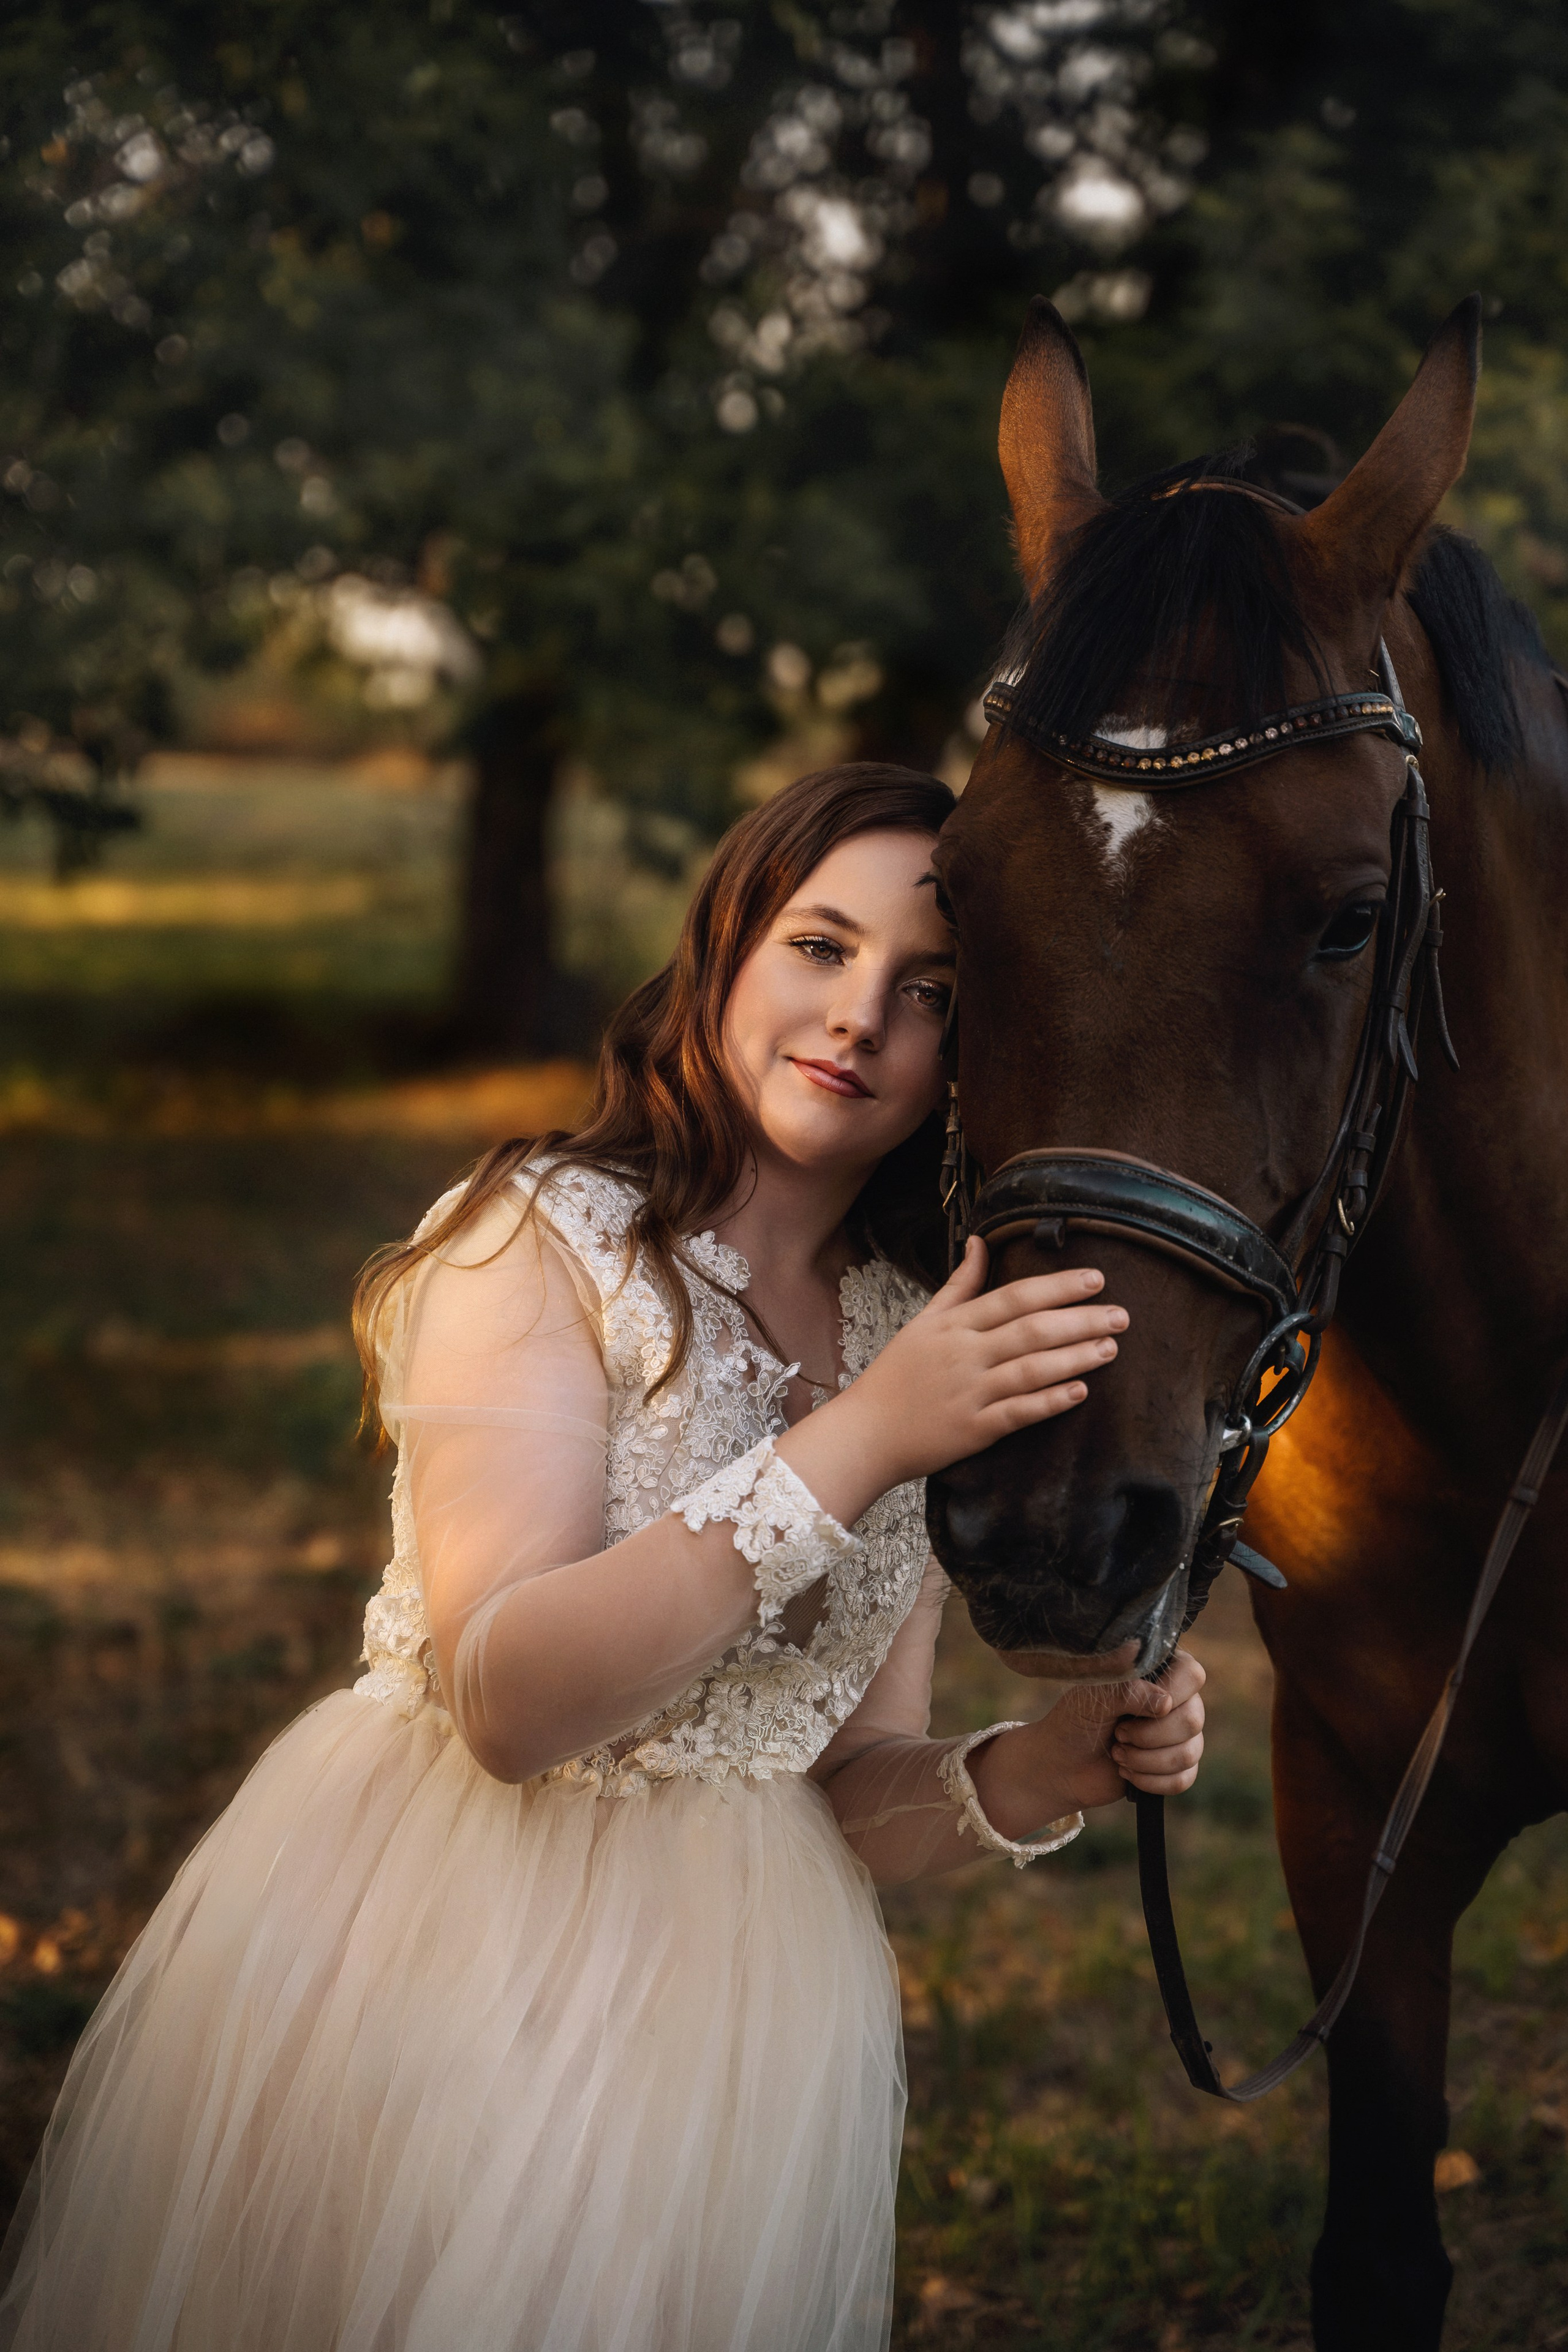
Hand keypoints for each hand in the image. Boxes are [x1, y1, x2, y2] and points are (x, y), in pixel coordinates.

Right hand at [843, 1235, 1127, 1489]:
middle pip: (1031, 1330)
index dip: (1057, 1286)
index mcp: (954, 1325)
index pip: (1014, 1297)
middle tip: (1122, 1314)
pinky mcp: (974, 1430)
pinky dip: (1050, 1401)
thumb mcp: (923, 1321)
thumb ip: (959, 1285)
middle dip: (1081, 1320)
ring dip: (1075, 1357)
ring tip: (1111, 1347)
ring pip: (1031, 1369)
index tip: (1096, 1279)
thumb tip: (980, 1242)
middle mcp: (964, 1354)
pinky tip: (1081, 1391)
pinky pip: (1019, 1413)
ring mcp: (970, 1393)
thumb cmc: (897, 1375)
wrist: (866, 1432)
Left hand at [968, 1649, 1206, 1833]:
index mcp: (1157, 1674)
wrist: (1062, 1765)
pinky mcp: (1175, 1768)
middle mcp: (1175, 1701)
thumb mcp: (1093, 1699)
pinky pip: (1184, 1779)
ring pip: (1189, 1752)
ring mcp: (1179, 1736)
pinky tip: (1127, 1773)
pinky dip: (1151, 1781)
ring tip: (1117, 1753)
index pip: (1191, 1674)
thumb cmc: (1074, 1721)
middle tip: (1118, 1734)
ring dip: (1146, 1760)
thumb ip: (1128, 1691)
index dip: (1171, 1694)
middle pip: (1193, 1719)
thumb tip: (1165, 1702)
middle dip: (1149, 1736)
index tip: (1135, 1710)